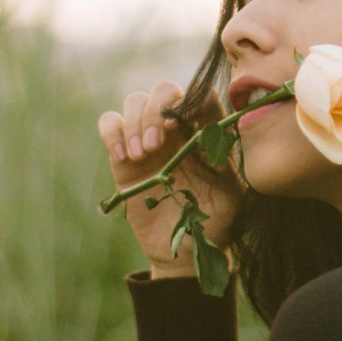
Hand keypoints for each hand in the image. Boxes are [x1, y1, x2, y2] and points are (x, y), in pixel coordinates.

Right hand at [97, 82, 242, 279]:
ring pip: (135, 101)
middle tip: (156, 145)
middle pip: (164, 90)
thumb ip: (226, 161)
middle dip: (157, 110)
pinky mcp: (123, 155)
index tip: (181, 126)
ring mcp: (148, 139)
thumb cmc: (214, 220)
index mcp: (206, 131)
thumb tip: (219, 133)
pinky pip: (110, 123)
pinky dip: (112, 133)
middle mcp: (178, 130)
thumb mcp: (231, 192)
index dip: (189, 101)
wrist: (183, 250)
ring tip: (142, 155)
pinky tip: (124, 157)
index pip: (200, 95)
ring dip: (136, 123)